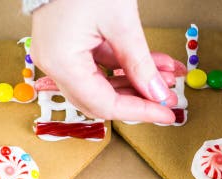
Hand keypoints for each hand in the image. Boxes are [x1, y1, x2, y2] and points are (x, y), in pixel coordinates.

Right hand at [30, 0, 176, 122]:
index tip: (166, 114)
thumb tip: (157, 93)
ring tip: (165, 75)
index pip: (104, 104)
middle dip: (138, 99)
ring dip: (134, 82)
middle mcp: (54, 65)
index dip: (139, 112)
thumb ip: (140, 62)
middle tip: (167, 98)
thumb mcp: (120, 22)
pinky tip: (151, 64)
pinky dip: (123, 67)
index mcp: (61, 63)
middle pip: (100, 100)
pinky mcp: (66, 45)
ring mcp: (58, 55)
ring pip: (101, 84)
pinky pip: (96, 66)